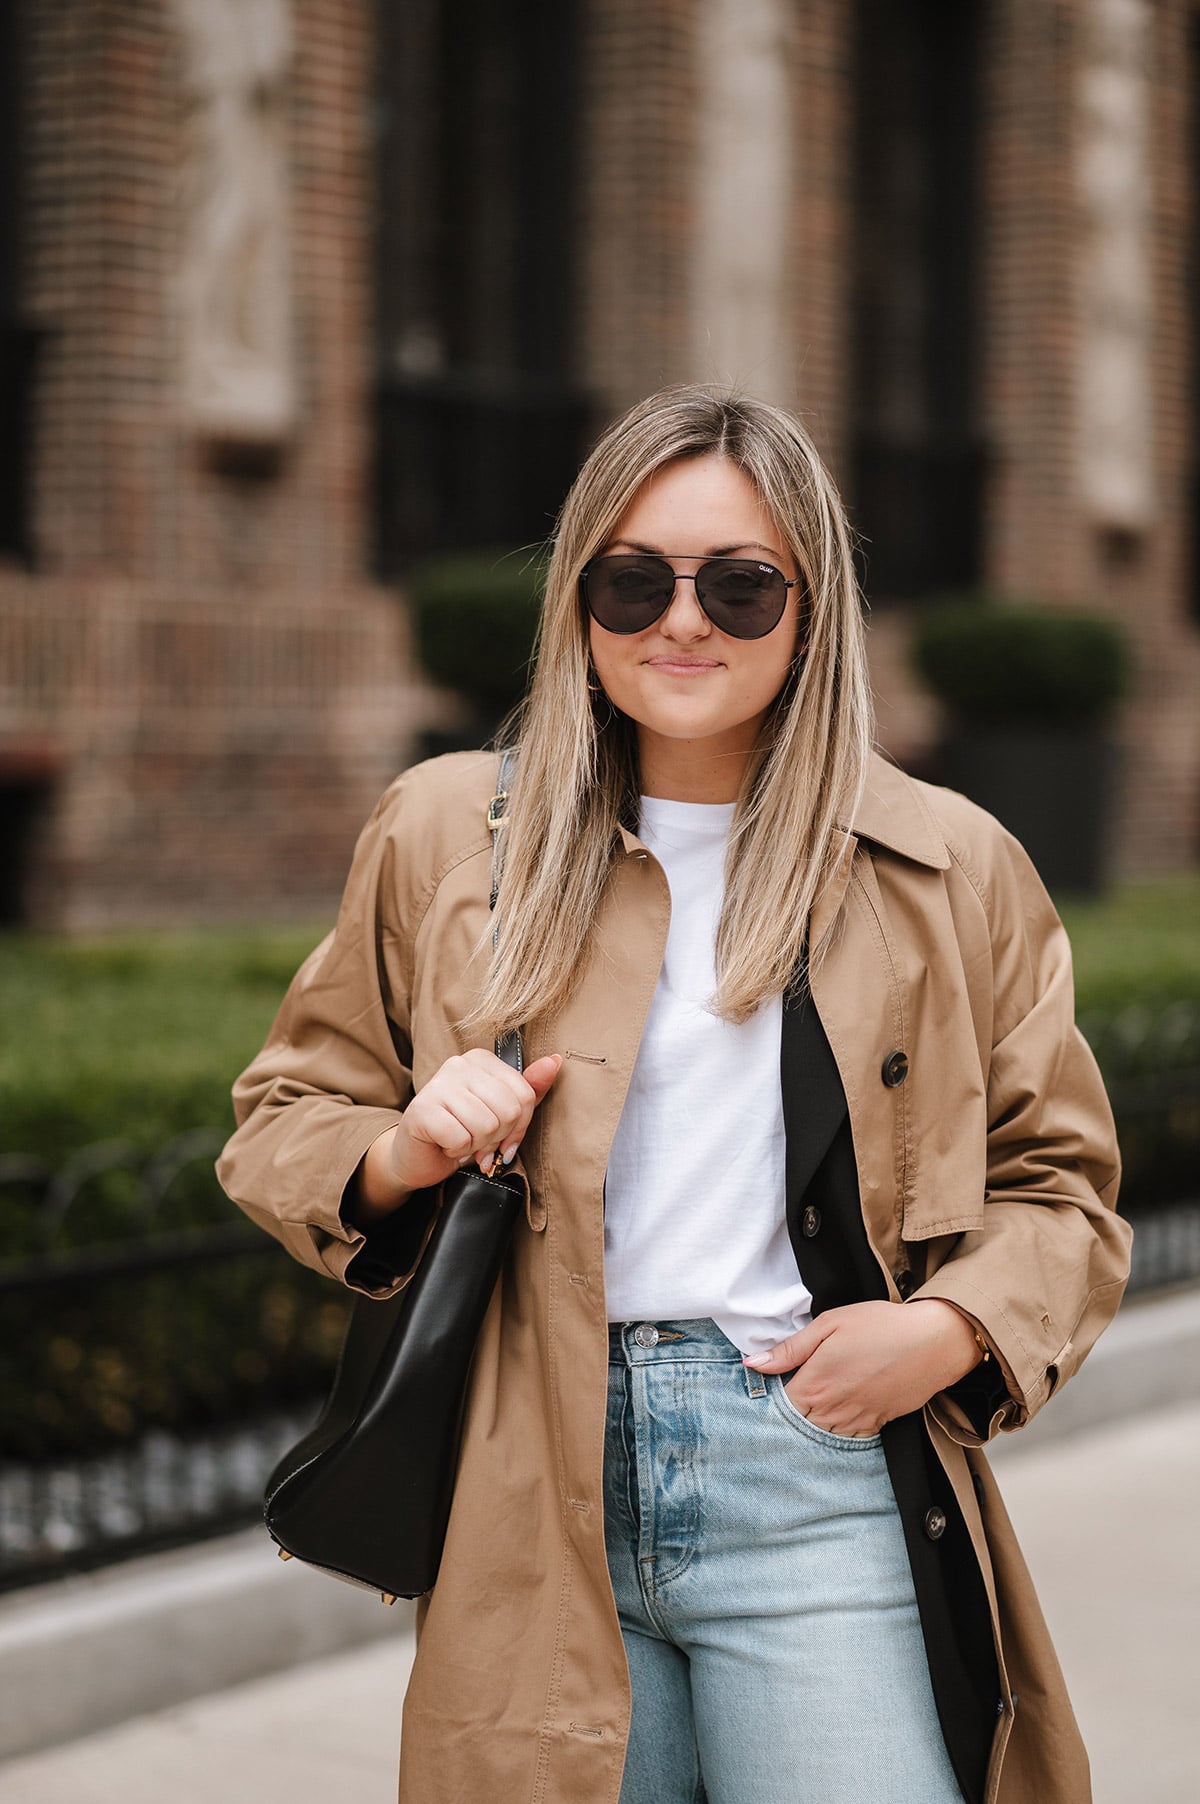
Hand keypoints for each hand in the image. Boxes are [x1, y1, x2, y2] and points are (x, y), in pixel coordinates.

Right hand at [351, 1049, 562, 1225]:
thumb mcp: (501, 1113)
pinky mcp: (422, 1109)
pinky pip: (461, 1138)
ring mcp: (438, 1084)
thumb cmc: (462, 1132)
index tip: (501, 1137)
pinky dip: (456, 1151)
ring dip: (475, 1145)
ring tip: (460, 1140)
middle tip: (477, 1140)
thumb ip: (529, 1089)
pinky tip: (445, 1144)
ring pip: (487, 1126)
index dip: (519, 1128)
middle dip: (496, 1137)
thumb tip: (555, 1062)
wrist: (418, 1157)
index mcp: (481, 1059)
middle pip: (509, 1111)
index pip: (526, 1095)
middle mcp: (459, 1064)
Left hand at [743, 1299, 982, 1437]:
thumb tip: (753, 1364)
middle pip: (798, 1425)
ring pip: (821, 1435)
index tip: (770, 1386)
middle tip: (791, 1396)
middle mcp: (833, 1409)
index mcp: (815, 1384)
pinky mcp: (877, 1423)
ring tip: (814, 1404)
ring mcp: (856, 1419)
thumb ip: (790, 1349)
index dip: (770, 1398)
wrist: (933, 1341)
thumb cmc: (880, 1326)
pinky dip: (838, 1430)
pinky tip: (838, 1413)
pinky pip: (848, 1438)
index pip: (779, 1405)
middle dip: (790, 1414)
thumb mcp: (829, 1325)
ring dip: (812, 1424)